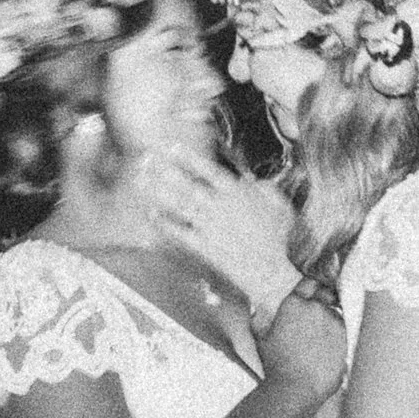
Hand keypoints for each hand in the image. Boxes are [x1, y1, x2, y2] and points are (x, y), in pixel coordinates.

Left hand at [148, 153, 299, 322]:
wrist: (269, 270)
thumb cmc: (278, 237)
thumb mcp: (278, 205)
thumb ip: (264, 188)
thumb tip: (250, 179)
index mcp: (236, 193)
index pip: (208, 170)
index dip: (189, 158)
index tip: (171, 147)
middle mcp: (218, 206)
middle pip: (185, 184)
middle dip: (164, 170)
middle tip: (145, 159)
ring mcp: (208, 226)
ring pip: (177, 204)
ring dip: (157, 191)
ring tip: (140, 180)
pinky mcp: (202, 245)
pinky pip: (178, 232)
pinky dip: (163, 223)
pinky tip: (150, 214)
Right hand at [254, 288, 346, 401]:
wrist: (297, 387)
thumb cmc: (275, 364)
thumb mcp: (260, 339)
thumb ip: (258, 320)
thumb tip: (256, 309)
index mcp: (294, 304)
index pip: (309, 282)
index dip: (312, 285)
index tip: (314, 289)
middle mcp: (316, 308)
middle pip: (326, 295)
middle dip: (324, 299)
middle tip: (318, 314)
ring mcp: (334, 322)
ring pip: (336, 313)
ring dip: (330, 320)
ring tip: (320, 337)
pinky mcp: (347, 337)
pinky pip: (343, 331)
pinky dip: (337, 336)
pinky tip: (327, 349)